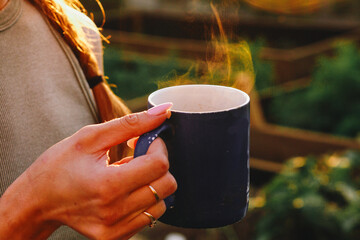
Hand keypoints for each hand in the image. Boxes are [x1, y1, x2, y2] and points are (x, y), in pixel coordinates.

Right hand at [0, 103, 176, 239]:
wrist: (37, 201)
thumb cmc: (59, 165)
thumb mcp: (90, 138)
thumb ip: (131, 124)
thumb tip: (163, 111)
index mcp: (107, 185)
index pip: (159, 165)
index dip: (159, 147)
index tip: (146, 140)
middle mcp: (114, 212)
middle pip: (166, 185)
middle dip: (159, 164)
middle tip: (139, 156)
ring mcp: (115, 230)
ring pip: (161, 204)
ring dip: (152, 184)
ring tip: (128, 176)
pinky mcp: (115, 237)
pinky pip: (148, 217)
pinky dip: (143, 200)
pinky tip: (124, 191)